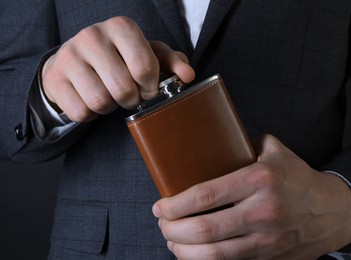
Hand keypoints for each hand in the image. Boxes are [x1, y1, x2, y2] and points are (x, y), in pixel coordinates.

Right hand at [41, 16, 194, 121]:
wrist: (73, 60)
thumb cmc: (119, 58)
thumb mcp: (148, 54)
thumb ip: (171, 63)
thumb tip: (188, 75)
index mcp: (121, 27)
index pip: (144, 68)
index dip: (151, 87)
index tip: (148, 89)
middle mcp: (92, 36)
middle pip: (124, 89)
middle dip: (131, 100)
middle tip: (129, 95)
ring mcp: (70, 57)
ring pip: (101, 102)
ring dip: (110, 107)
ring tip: (109, 95)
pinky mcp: (55, 79)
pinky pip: (81, 113)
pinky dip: (91, 114)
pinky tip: (90, 99)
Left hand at [152, 134, 350, 258]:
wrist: (332, 210)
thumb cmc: (297, 177)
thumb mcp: (273, 150)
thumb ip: (240, 146)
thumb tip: (207, 149)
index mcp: (259, 180)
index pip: (206, 195)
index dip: (176, 204)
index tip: (160, 205)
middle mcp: (262, 211)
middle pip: (204, 229)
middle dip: (173, 229)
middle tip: (163, 223)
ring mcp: (266, 240)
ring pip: (214, 255)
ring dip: (183, 251)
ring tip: (172, 241)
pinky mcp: (269, 258)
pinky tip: (194, 254)